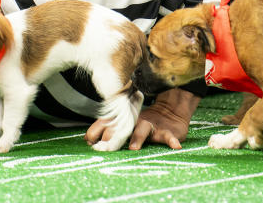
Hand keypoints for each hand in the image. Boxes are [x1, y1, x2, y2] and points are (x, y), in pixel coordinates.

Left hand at [84, 88, 199, 150]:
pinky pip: (169, 136)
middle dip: (113, 139)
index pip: (105, 124)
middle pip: (121, 129)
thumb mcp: (127, 126)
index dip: (96, 133)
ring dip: (138, 138)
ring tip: (134, 148)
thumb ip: (109, 132)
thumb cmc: (145, 124)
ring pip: (142, 129)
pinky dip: (172, 141)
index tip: (89, 143)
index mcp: (123, 120)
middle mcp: (135, 121)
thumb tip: (87, 140)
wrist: (171, 112)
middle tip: (106, 150)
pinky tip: (175, 146)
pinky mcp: (166, 131)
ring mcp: (151, 125)